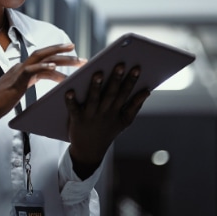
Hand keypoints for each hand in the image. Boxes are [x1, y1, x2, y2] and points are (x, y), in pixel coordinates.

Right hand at [0, 43, 85, 133]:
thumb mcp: (17, 91)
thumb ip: (27, 84)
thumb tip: (40, 83)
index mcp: (21, 70)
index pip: (43, 59)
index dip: (58, 57)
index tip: (72, 56)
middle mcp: (20, 68)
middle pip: (45, 54)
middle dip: (63, 52)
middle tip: (80, 54)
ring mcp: (17, 73)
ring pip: (42, 59)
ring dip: (60, 58)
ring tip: (76, 59)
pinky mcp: (15, 81)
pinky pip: (31, 70)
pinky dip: (43, 67)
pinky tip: (54, 67)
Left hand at [65, 64, 149, 178]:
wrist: (89, 151)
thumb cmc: (107, 131)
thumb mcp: (124, 121)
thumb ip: (135, 106)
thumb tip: (147, 91)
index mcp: (117, 111)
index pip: (125, 94)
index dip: (131, 81)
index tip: (136, 68)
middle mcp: (105, 113)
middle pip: (111, 94)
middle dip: (116, 79)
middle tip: (120, 64)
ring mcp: (91, 116)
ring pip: (94, 100)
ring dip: (96, 87)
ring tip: (98, 73)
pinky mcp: (77, 120)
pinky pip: (73, 109)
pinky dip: (71, 101)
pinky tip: (69, 91)